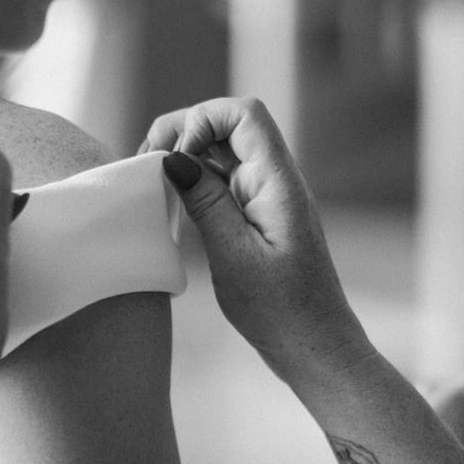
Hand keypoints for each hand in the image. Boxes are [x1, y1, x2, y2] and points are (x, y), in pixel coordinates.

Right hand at [141, 98, 372, 387]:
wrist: (315, 349)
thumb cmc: (281, 312)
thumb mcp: (234, 258)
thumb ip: (205, 203)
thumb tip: (172, 158)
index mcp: (278, 183)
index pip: (243, 114)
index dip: (200, 120)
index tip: (170, 159)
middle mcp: (276, 182)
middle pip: (229, 125)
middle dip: (185, 132)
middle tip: (147, 166)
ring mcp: (268, 199)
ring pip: (224, 153)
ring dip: (187, 158)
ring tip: (153, 184)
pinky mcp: (260, 219)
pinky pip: (225, 183)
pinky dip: (196, 184)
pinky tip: (174, 206)